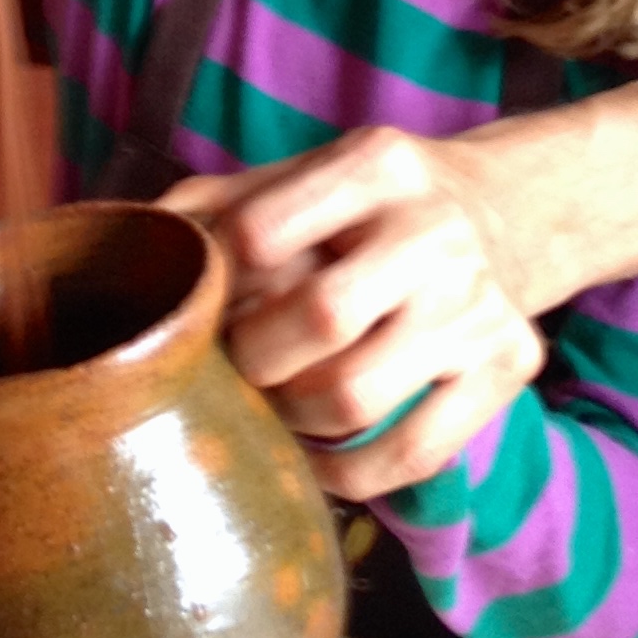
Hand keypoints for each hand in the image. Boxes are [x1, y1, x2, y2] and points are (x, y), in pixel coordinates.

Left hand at [162, 127, 545, 498]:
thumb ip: (214, 203)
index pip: (260, 231)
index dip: (217, 279)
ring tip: (275, 405)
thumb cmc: (367, 205)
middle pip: (317, 318)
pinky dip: (350, 474)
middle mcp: (435, 227)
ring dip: (292, 419)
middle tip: (236, 366)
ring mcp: (478, 301)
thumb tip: (128, 241)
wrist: (499, 211)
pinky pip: (415, 453)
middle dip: (252, 358)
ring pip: (357, 397)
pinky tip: (319, 457)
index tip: (212, 301)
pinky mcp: (509, 364)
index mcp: (376, 162)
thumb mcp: (302, 176)